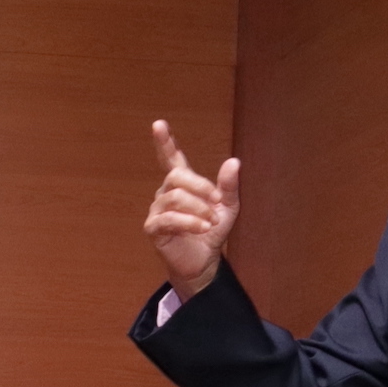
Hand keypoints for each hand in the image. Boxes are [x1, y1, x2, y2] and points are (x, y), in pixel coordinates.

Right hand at [145, 121, 239, 299]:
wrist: (204, 262)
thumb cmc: (211, 232)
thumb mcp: (227, 207)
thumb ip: (228, 185)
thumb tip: (234, 161)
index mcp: (182, 184)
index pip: (171, 159)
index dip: (165, 142)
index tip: (158, 125)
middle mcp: (166, 193)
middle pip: (176, 176)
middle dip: (200, 187)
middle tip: (216, 202)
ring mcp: (157, 210)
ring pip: (175, 198)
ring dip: (198, 209)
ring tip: (211, 222)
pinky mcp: (153, 228)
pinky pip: (169, 219)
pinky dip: (189, 222)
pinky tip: (203, 229)